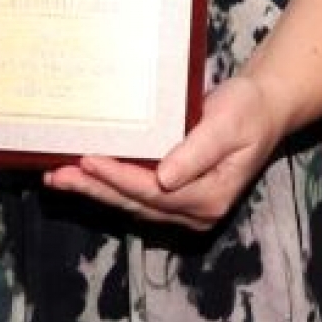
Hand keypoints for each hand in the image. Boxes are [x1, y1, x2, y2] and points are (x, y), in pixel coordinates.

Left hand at [42, 72, 286, 229]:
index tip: (88, 160)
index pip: (153, 192)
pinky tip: (81, 176)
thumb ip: (197, 152)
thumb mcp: (227, 125)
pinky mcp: (173, 198)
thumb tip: (164, 179)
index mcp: (211, 198)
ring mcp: (184, 209)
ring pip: (129, 202)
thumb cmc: (248, 110)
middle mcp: (195, 212)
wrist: (264, 109)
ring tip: (57, 178)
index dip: (118, 177)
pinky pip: (134, 195)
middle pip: (135, 202)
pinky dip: (106, 186)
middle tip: (57, 176)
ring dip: (93, 190)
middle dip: (94, 188)